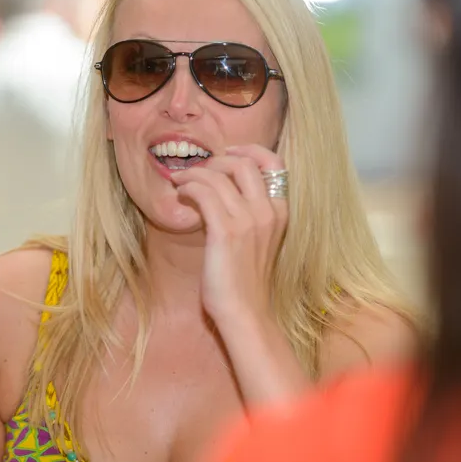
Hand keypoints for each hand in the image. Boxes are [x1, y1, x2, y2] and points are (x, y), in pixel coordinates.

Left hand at [171, 144, 288, 327]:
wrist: (245, 312)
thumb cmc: (246, 279)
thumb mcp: (258, 239)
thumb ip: (250, 212)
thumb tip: (223, 188)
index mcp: (280, 211)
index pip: (274, 162)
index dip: (248, 150)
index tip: (227, 152)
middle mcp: (268, 211)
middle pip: (244, 162)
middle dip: (216, 160)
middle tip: (198, 171)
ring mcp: (248, 221)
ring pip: (218, 175)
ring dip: (193, 173)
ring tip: (180, 182)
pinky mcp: (226, 232)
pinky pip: (203, 193)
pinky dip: (188, 187)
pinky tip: (181, 195)